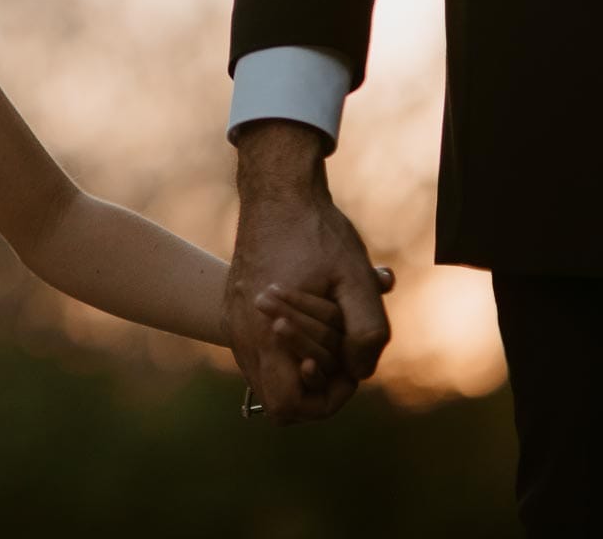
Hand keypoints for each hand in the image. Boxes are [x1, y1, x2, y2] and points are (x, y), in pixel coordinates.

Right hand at [227, 120, 390, 423]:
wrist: (276, 195)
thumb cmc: (318, 235)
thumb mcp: (357, 280)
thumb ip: (366, 333)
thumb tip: (358, 370)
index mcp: (267, 335)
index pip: (287, 407)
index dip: (324, 401)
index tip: (346, 369)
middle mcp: (243, 337)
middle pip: (277, 400)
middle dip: (317, 385)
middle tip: (342, 349)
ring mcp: (235, 325)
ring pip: (269, 376)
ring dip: (304, 362)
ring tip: (329, 326)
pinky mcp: (236, 312)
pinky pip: (263, 351)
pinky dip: (290, 345)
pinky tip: (312, 309)